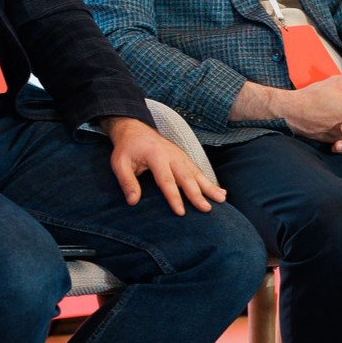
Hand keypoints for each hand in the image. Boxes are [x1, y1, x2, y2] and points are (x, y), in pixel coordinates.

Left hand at [104, 117, 226, 215]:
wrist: (135, 129)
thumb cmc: (127, 148)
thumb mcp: (119, 163)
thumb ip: (127, 182)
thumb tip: (133, 202)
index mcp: (156, 156)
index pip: (166, 180)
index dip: (174, 197)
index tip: (181, 212)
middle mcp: (172, 155)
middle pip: (186, 177)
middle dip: (197, 194)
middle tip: (206, 209)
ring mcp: (180, 156)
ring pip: (197, 173)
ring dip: (210, 187)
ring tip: (222, 200)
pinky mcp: (185, 158)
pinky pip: (198, 171)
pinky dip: (210, 181)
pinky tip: (221, 192)